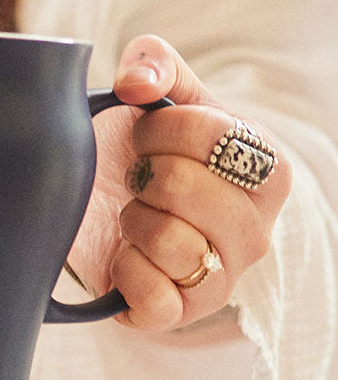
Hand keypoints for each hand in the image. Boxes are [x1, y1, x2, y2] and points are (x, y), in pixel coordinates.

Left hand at [67, 35, 291, 330]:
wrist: (112, 207)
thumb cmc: (142, 151)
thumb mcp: (153, 98)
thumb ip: (154, 64)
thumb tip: (137, 82)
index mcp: (266, 171)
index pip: (212, 135)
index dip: (156, 128)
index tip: (145, 136)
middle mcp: (256, 231)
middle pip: (183, 186)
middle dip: (142, 173)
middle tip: (138, 178)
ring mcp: (223, 278)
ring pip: (171, 244)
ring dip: (132, 220)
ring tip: (135, 215)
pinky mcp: (182, 315)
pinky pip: (156, 300)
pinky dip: (126, 272)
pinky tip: (126, 254)